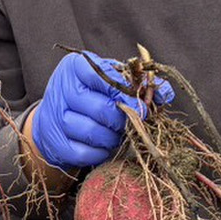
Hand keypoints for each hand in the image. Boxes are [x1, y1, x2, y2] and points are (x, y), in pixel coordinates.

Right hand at [29, 51, 173, 171]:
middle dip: (122, 119)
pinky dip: (99, 152)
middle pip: (99, 107)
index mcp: (76, 66)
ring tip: (117, 134)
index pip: (103, 75)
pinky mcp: (54, 142)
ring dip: (111, 137)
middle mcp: (61, 88)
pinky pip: (82, 152)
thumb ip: (138, 83)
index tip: (141, 105)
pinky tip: (104, 146)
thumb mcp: (111, 80)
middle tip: (131, 123)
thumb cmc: (91, 94)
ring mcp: (54, 116)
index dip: (125, 92)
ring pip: (90, 131)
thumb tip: (166, 94)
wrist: (57, 115)